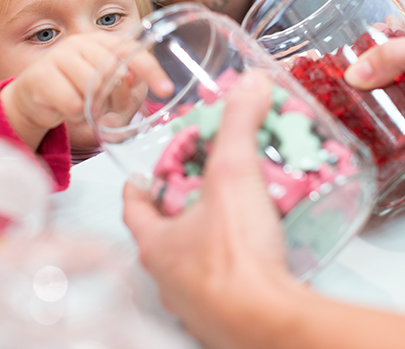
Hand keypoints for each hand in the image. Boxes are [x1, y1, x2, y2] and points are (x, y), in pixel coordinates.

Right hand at [0, 32, 172, 150]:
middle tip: (109, 109)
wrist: (34, 99)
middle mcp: (80, 43)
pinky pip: (72, 103)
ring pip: (92, 88)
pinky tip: (66, 108)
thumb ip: (125, 85)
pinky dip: (75, 113)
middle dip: (117, 97)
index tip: (166, 89)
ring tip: (82, 105)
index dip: (150, 69)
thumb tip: (132, 81)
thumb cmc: (76, 91)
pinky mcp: (40, 76)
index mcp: (100, 41)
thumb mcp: (107, 89)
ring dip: (93, 106)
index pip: (131, 50)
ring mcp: (58, 57)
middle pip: (112, 71)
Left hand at [123, 71, 295, 347]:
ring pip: (195, 259)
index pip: (135, 208)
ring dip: (210, 235)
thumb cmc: (237, 258)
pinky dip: (236, 262)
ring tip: (237, 209)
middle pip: (167, 232)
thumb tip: (249, 85)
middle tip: (205, 182)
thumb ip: (240, 125)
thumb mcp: (235, 174)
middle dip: (184, 206)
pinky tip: (260, 247)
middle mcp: (169, 276)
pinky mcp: (225, 316)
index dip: (140, 187)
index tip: (145, 175)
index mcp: (156, 243)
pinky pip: (225, 282)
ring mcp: (195, 301)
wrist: (269, 320)